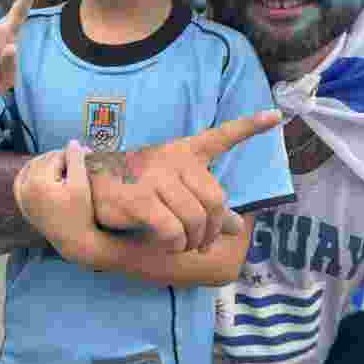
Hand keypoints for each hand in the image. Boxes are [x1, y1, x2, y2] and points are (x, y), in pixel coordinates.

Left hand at [13, 141, 94, 259]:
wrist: (75, 241)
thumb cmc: (81, 212)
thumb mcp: (82, 184)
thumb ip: (76, 160)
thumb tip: (72, 142)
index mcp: (38, 181)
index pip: (56, 157)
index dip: (72, 153)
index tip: (86, 153)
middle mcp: (25, 189)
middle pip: (42, 162)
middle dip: (59, 157)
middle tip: (76, 156)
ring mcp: (22, 199)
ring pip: (29, 169)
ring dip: (44, 163)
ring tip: (61, 162)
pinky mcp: (23, 207)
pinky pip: (20, 183)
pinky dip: (28, 174)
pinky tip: (39, 171)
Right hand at [87, 109, 282, 253]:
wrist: (87, 186)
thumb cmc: (133, 186)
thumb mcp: (171, 190)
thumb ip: (204, 204)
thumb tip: (238, 225)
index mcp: (184, 152)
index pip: (220, 136)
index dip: (249, 126)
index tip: (276, 117)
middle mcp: (173, 160)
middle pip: (216, 201)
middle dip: (213, 230)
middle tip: (203, 243)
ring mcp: (156, 178)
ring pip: (196, 219)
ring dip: (194, 242)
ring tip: (184, 246)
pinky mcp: (139, 199)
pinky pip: (173, 230)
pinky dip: (176, 245)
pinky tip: (169, 244)